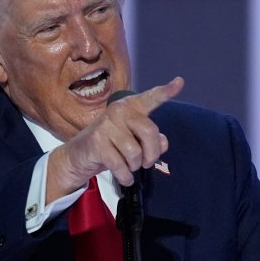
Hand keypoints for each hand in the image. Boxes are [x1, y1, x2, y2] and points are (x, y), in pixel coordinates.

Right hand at [47, 77, 184, 201]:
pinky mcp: (97, 141)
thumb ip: (152, 140)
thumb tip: (163, 143)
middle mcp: (119, 110)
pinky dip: (125, 176)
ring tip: (129, 167)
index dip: (167, 91)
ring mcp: (106, 125)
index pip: (151, 98)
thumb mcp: (134, 141)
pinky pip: (121, 165)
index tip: (180, 82)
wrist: (79, 155)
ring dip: (135, 166)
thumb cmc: (112, 146)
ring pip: (135, 152)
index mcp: (131, 107)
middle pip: (150, 132)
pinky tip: (125, 177)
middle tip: (146, 163)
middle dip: (152, 154)